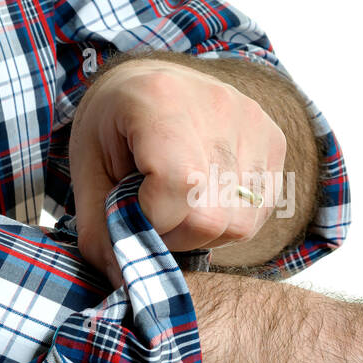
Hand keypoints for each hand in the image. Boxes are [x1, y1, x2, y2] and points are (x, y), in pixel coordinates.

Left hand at [69, 58, 286, 285]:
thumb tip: (125, 282)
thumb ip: (99, 229)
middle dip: (175, 236)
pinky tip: (204, 198)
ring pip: (240, 223)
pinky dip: (228, 220)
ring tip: (178, 206)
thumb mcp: (87, 170)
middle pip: (211, 215)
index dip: (152, 222)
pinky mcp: (274, 141)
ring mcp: (254, 122)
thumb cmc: (113, 125)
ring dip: (204, 233)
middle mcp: (218, 105)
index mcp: (160, 100)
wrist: (150, 80)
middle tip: (151, 215)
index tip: (130, 213)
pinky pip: (259, 212)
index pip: (177, 187)